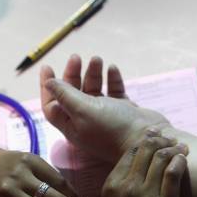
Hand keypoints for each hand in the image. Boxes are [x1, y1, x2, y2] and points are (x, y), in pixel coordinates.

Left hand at [40, 54, 171, 162]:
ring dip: (93, 74)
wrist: (148, 139)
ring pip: (94, 91)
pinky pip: (114, 92)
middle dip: (73, 75)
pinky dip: (112, 80)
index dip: (48, 88)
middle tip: (76, 57)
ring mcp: (107, 116)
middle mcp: (87, 121)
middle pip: (73, 95)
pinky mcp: (124, 111)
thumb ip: (65, 95)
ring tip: (98, 59)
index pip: (52, 106)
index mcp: (73, 126)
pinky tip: (112, 69)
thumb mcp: (83, 110)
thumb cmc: (112, 128)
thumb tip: (49, 83)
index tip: (48, 66)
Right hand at [101, 131, 187, 196]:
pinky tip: (184, 159)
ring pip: (161, 158)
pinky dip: (180, 161)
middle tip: (171, 139)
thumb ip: (122, 183)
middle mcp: (126, 187)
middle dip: (160, 140)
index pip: (131, 152)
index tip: (157, 137)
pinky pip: (173, 174)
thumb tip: (141, 160)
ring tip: (181, 147)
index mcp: (111, 185)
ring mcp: (145, 196)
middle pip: (146, 151)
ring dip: (173, 148)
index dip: (146, 141)